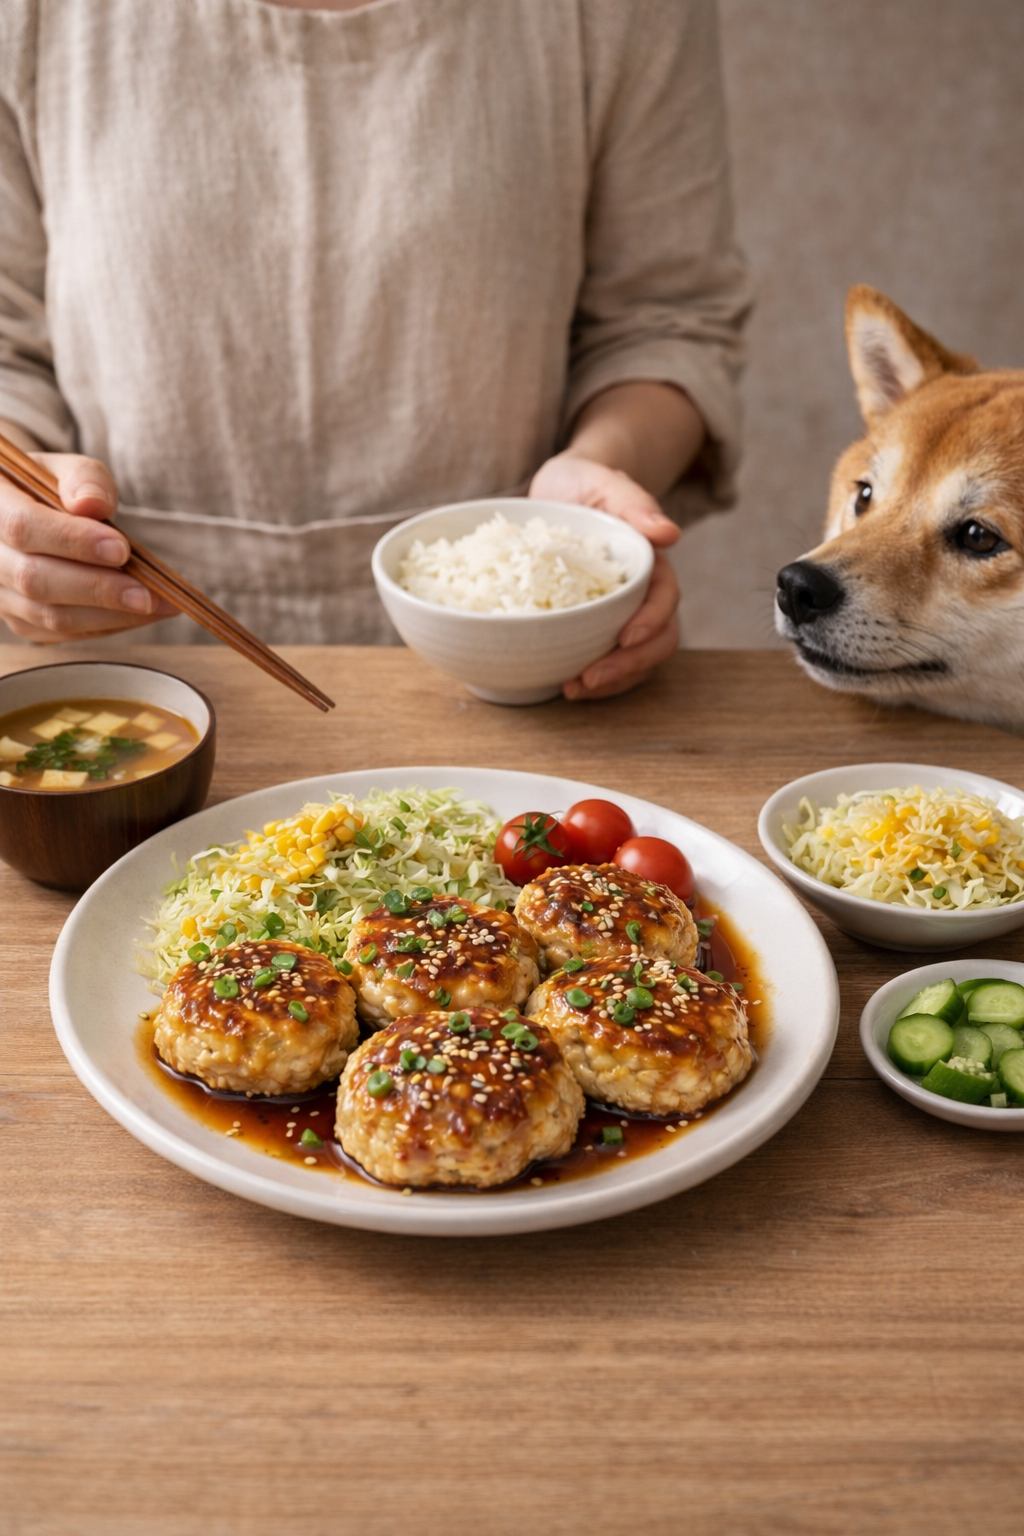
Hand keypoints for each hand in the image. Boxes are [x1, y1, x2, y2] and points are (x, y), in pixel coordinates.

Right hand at [0, 453, 175, 640]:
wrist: (29, 516)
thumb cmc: (52, 490)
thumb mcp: (67, 470)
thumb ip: (83, 479)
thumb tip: (92, 503)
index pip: (24, 527)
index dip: (73, 541)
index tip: (121, 549)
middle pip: (36, 580)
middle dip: (99, 589)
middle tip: (149, 594)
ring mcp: (0, 594)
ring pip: (50, 617)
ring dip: (110, 615)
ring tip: (159, 605)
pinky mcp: (20, 621)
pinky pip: (61, 634)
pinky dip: (105, 626)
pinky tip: (138, 614)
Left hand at [529, 452, 680, 699]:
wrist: (562, 492)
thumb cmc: (584, 483)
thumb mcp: (602, 480)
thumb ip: (634, 503)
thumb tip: (668, 534)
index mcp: (650, 563)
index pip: (665, 599)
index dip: (651, 622)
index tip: (625, 637)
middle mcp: (642, 594)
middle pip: (657, 640)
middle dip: (628, 665)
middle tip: (589, 678)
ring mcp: (622, 614)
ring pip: (636, 659)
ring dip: (611, 681)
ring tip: (573, 690)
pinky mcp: (597, 626)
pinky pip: (607, 660)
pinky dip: (593, 678)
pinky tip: (564, 685)